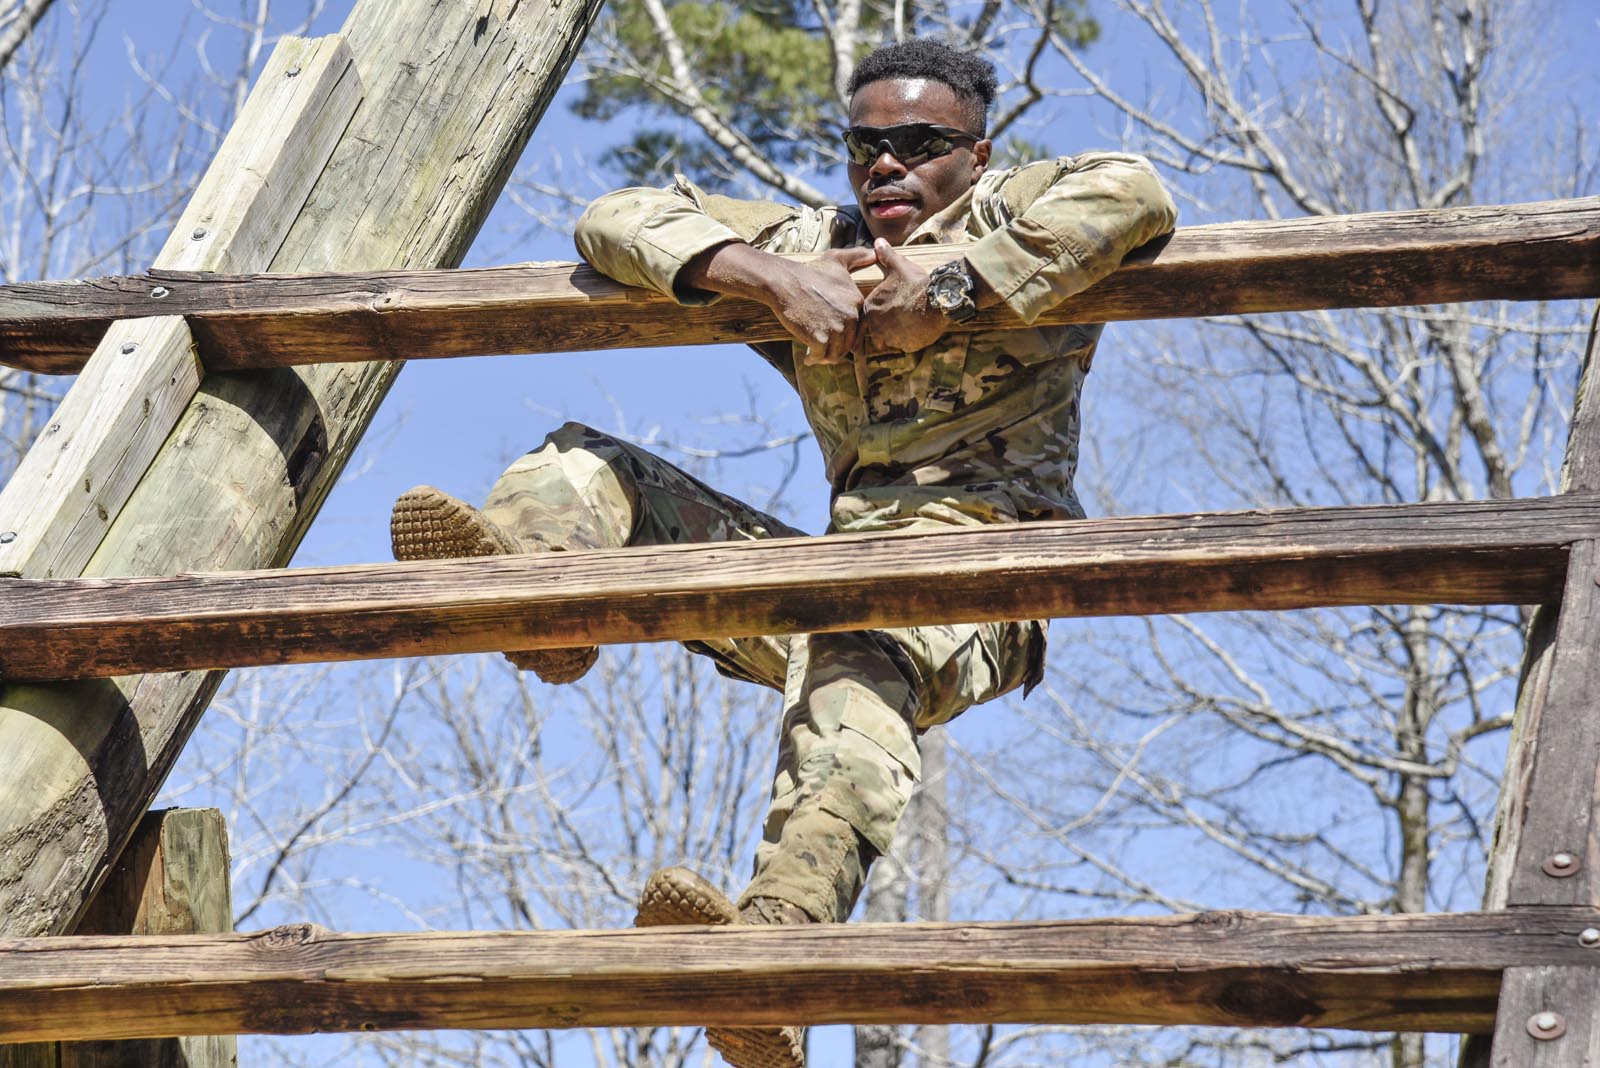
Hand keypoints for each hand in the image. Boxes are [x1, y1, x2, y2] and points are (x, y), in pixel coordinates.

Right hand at [768, 246, 876, 364]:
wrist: (785, 281)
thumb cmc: (809, 271)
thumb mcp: (836, 260)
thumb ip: (858, 257)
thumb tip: (875, 252)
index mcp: (857, 302)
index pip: (858, 329)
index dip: (846, 335)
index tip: (834, 336)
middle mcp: (850, 317)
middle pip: (848, 344)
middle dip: (836, 348)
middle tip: (823, 348)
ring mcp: (836, 329)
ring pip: (836, 354)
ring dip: (826, 357)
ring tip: (816, 354)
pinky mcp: (820, 339)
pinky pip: (821, 357)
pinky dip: (813, 359)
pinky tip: (807, 357)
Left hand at [861, 238, 947, 353]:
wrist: (940, 299)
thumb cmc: (916, 282)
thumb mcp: (899, 266)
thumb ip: (886, 255)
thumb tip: (878, 241)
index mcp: (871, 308)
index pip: (870, 314)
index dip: (882, 309)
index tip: (893, 305)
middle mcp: (877, 327)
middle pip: (879, 329)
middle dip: (887, 324)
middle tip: (902, 314)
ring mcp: (893, 338)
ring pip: (891, 339)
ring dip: (898, 333)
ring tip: (911, 322)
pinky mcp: (908, 346)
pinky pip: (906, 345)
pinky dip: (911, 339)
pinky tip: (920, 328)